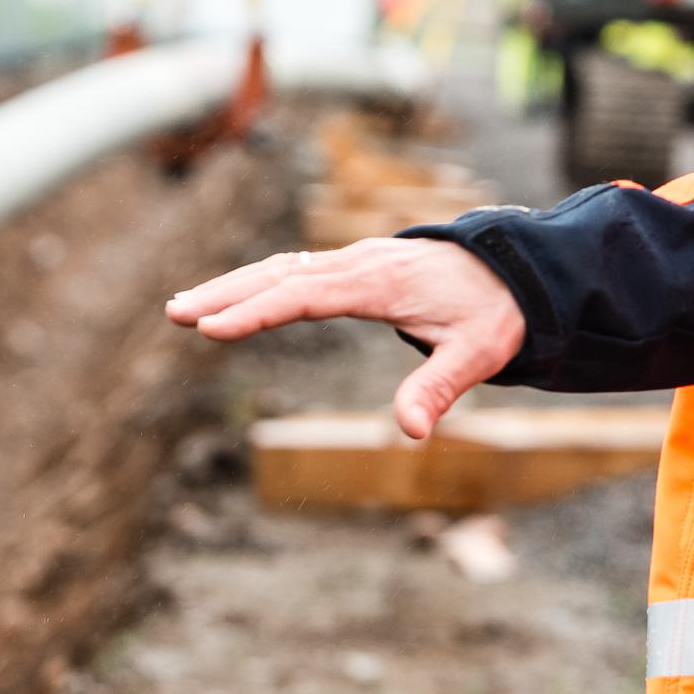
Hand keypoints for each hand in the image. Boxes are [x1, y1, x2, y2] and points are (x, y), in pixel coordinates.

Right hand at [166, 239, 524, 438]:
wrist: (519, 266)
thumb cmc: (498, 310)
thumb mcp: (479, 352)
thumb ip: (441, 387)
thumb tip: (410, 433)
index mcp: (378, 281)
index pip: (302, 293)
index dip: (255, 311)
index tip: (211, 327)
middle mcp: (358, 263)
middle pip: (278, 275)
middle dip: (224, 293)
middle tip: (174, 313)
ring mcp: (354, 260)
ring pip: (281, 269)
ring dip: (232, 285)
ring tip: (183, 307)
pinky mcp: (356, 266)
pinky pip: (296, 270)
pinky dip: (258, 282)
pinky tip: (234, 296)